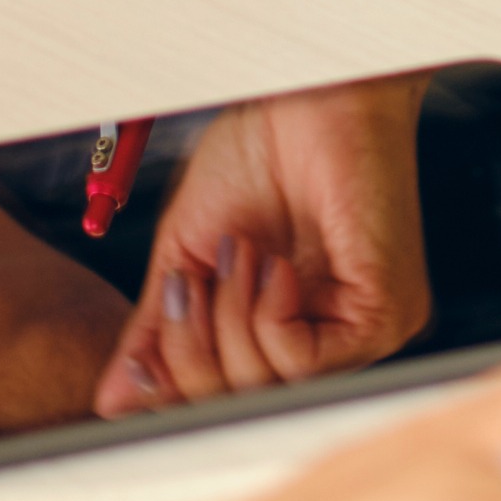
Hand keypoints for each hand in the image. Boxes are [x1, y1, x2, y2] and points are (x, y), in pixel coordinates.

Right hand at [101, 80, 439, 413]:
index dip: (175, 387)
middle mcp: (328, 342)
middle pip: (239, 406)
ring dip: (229, 322)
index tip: (140, 361)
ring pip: (268, 388)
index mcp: (284, 330)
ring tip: (237, 256)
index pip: (223, 400)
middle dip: (191, 354)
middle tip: (189, 286)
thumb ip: (158, 328)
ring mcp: (361, 335)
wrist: (305, 94)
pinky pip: (304, 361)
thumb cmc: (260, 157)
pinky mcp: (386, 316)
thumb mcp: (188, 254)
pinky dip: (266, 317)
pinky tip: (272, 267)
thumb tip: (115, 396)